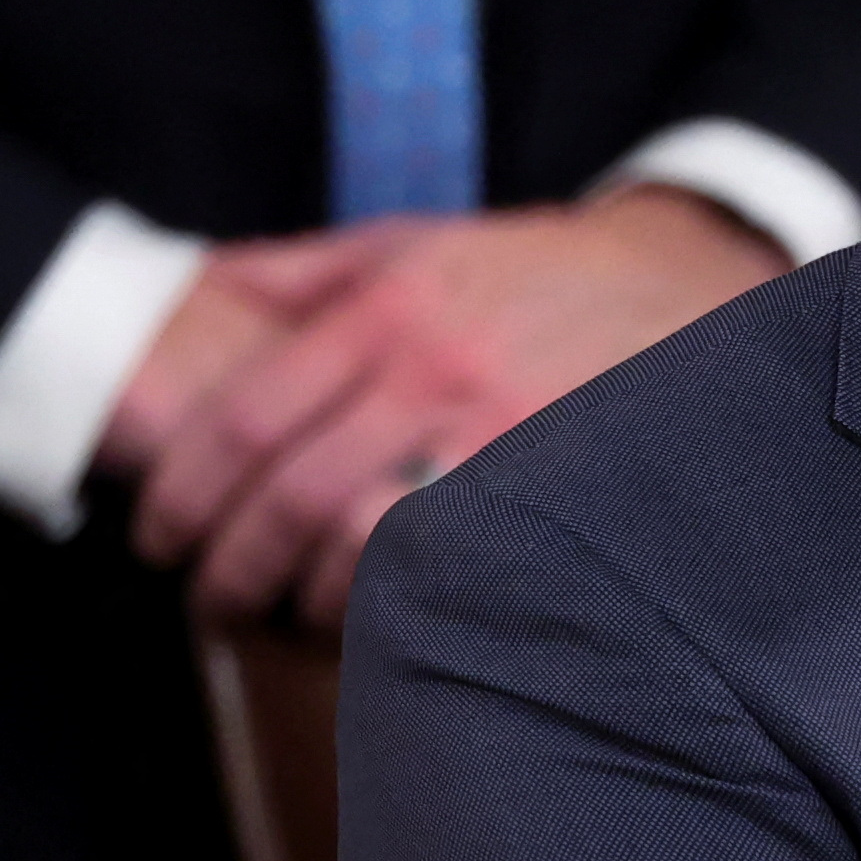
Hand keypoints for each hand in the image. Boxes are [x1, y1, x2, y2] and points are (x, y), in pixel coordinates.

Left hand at [129, 184, 786, 626]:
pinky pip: (448, 560)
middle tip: (204, 594)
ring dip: (300, 591)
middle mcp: (437, 366)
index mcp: (391, 306)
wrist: (701, 280)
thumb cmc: (548, 271)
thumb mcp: (423, 241)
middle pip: (288, 488)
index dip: (184, 486)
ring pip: (357, 534)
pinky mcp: (557, 484)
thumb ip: (306, 270)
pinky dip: (392, 600)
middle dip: (227, 557)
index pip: (248, 413)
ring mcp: (502, 431)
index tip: (159, 532)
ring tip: (279, 614)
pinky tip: (370, 619)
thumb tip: (197, 286)